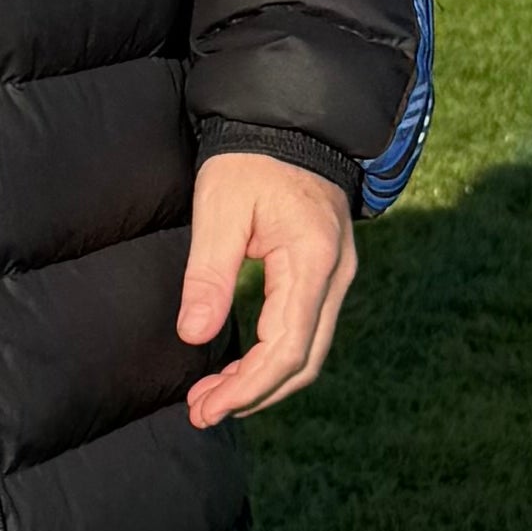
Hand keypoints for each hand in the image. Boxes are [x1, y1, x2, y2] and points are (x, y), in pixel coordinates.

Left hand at [177, 152, 358, 429]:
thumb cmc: (251, 157)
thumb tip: (194, 336)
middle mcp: (336, 277)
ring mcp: (337, 276)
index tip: (207, 408)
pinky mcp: (327, 273)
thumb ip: (209, 274)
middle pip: (303, 362)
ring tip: (213, 397)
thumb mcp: (220, 208)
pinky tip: (239, 366)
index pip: (285, 349)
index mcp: (312, 262)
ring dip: (262, 381)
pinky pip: (306, 330)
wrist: (293, 119)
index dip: (247, 388)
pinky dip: (273, 357)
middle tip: (202, 411)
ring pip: (308, 351)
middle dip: (253, 395)